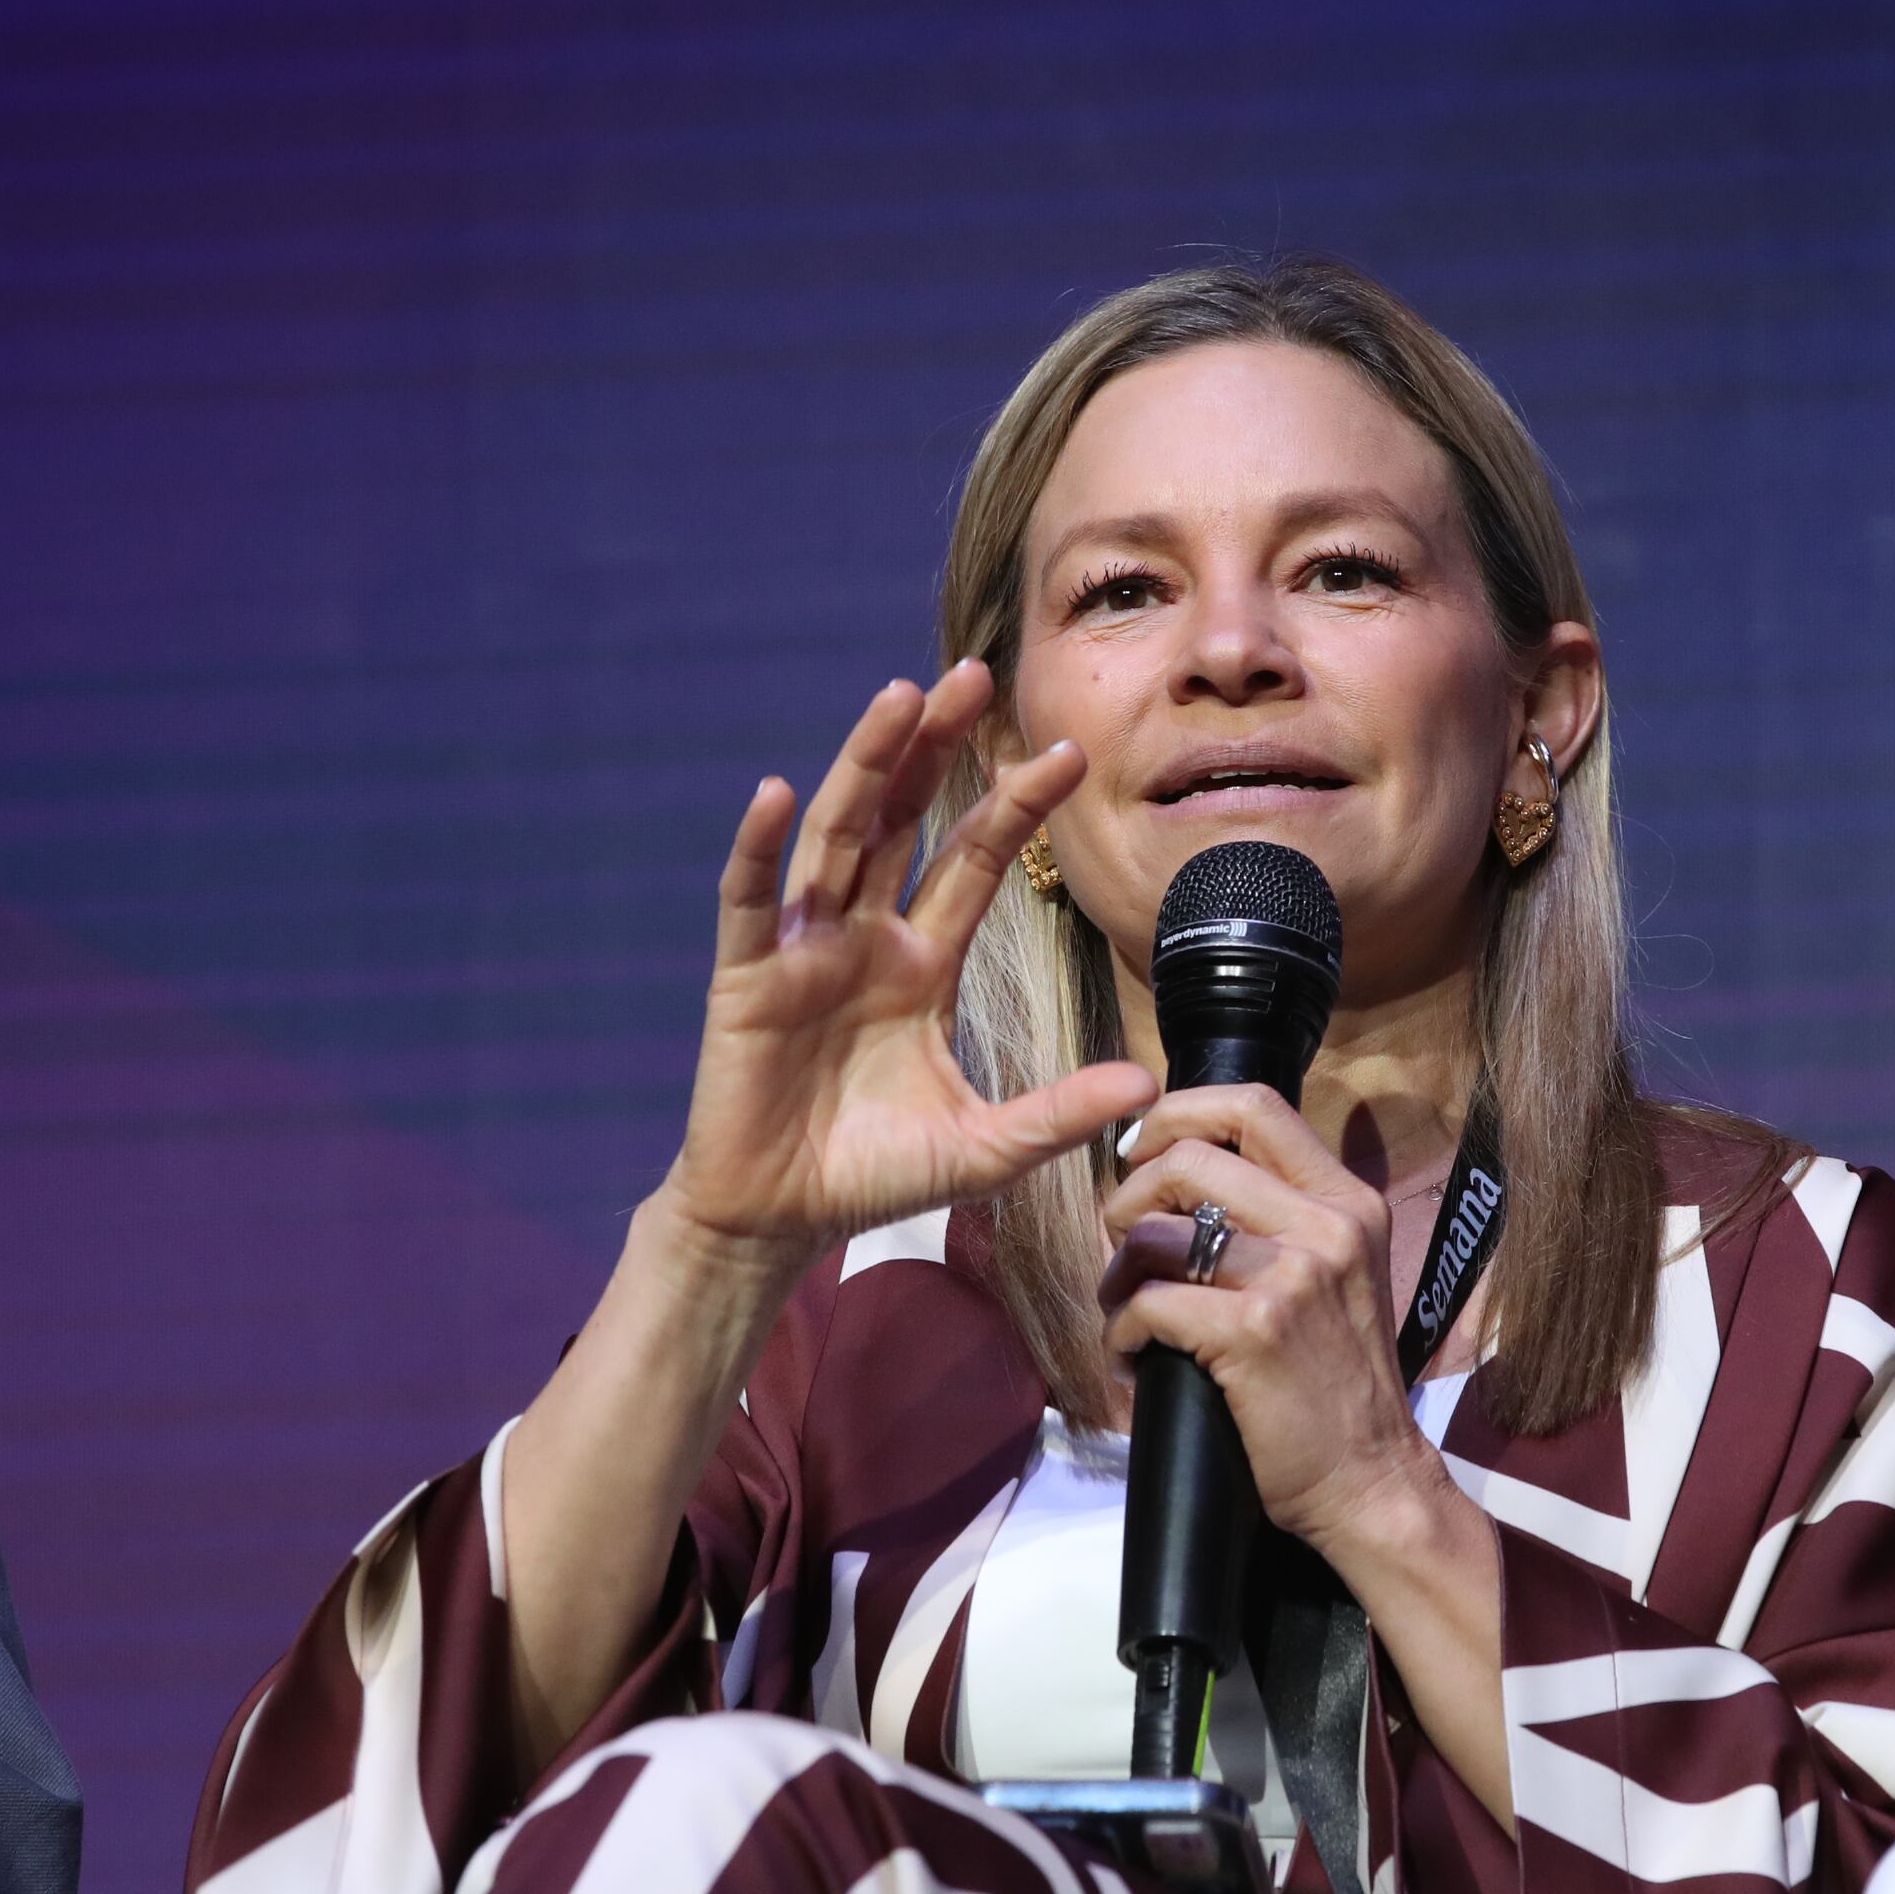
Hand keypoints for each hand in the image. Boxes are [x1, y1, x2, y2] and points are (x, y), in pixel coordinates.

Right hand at [661, 665, 1156, 1271]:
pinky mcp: (747, 978)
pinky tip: (777, 793)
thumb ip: (1058, 1114)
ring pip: (837, 834)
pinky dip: (759, 846)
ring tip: (898, 698)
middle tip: (975, 671)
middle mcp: (864, 937)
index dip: (1016, 806)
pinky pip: (751, 900)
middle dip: (938, 746)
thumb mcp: (985, 1148)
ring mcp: (803, 949)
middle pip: (906, 819)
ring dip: (865, 765)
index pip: (975, 861)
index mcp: (921, 961)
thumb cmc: (874, 1178)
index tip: (1068, 752)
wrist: (780, 1222)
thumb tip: (1148, 1088)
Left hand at [1096, 1085, 1441, 1551]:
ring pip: (1155, 1231)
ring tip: (1124, 1309)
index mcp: (1346, 1202)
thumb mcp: (1339, 1277)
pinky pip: (1149, 1302)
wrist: (1372, 1480)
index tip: (1140, 1152)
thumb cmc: (1339, 1386)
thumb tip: (1186, 1179)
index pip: (1254, 1105)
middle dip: (1129, 1198)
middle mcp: (1326, 1226)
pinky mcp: (1254, 1331)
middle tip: (1123, 1246)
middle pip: (1188, 1158)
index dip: (1177, 1114)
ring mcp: (1293, 1276)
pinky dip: (1121, 1330)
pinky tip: (1133, 1356)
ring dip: (1117, 1273)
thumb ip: (1284, 1221)